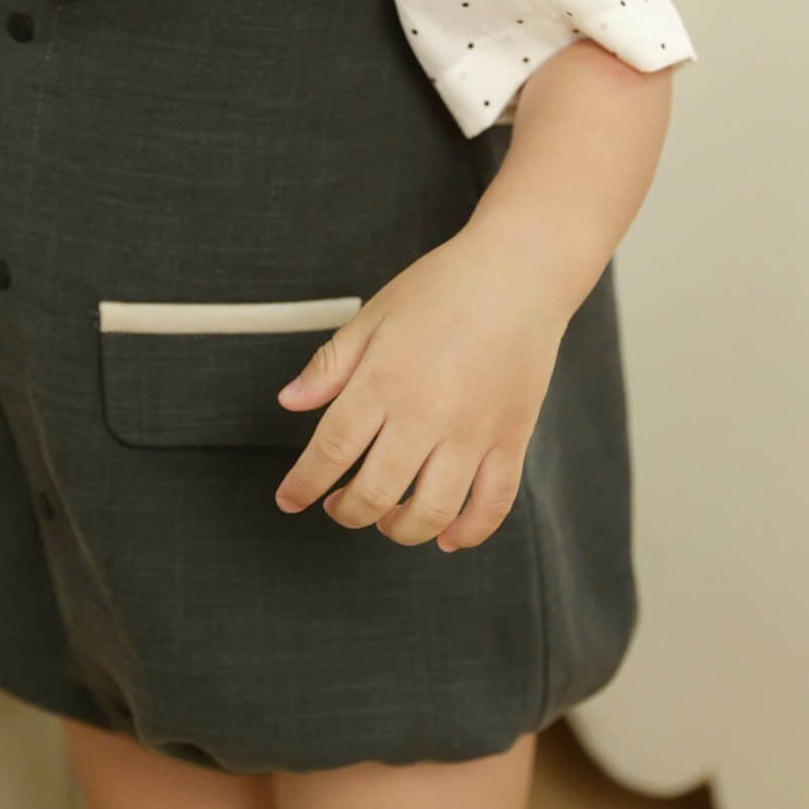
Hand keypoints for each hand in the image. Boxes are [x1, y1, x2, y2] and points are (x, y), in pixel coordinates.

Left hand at [271, 225, 566, 551]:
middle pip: (375, 492)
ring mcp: (472, 432)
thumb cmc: (444, 287)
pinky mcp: (511, 439)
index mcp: (383, 380)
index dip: (304, 484)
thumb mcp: (374, 315)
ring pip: (431, 512)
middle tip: (339, 506)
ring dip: (400, 529)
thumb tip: (289, 401)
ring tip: (389, 518)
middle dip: (346, 512)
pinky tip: (446, 537)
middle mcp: (425, 413)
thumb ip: (330, 364)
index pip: (331, 450)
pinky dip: (468, 533)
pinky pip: (492, 505)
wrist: (519, 271)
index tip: (290, 499)